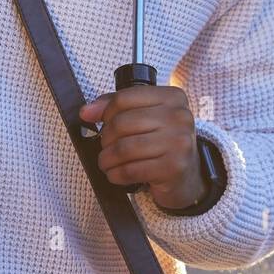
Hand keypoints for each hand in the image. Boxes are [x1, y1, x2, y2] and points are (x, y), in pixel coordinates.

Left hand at [79, 85, 207, 208]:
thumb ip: (117, 107)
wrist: (186, 176)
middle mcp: (180, 116)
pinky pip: (131, 170)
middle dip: (105, 138)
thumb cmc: (161, 142)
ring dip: (107, 159)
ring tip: (106, 162)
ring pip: (125, 148)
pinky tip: (116, 174)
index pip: (125, 97)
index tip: (96, 121)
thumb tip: (86, 112)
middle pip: (122, 123)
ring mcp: (179, 142)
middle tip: (105, 147)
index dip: (105, 111)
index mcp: (173, 97)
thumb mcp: (146, 117)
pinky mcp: (174, 168)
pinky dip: (116, 174)